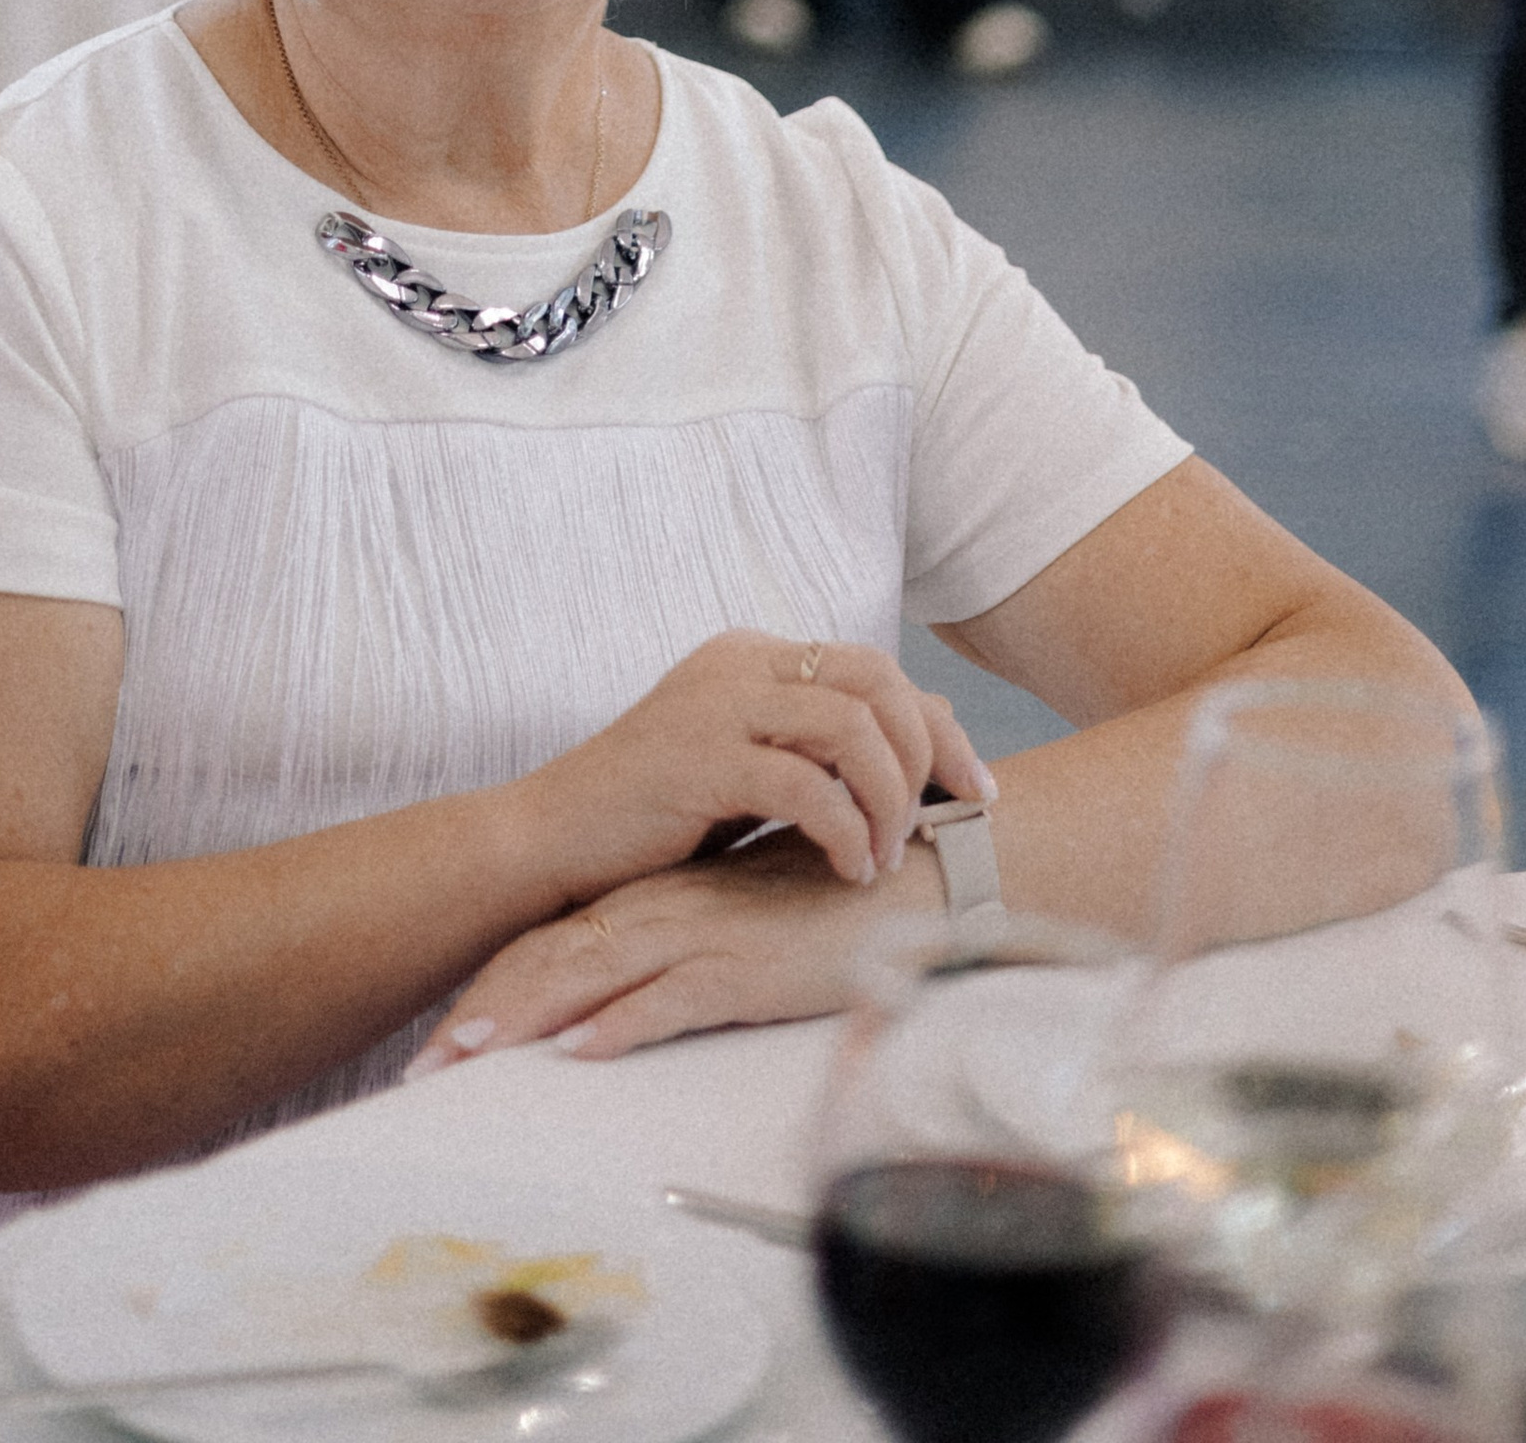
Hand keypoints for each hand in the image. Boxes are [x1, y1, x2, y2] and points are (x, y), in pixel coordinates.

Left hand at [412, 821, 949, 1075]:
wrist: (910, 876)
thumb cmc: (825, 904)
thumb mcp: (736, 920)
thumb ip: (682, 944)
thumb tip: (624, 996)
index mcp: (658, 899)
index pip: (555, 941)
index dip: (493, 986)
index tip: (441, 1038)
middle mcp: (666, 912)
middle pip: (553, 960)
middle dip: (483, 1014)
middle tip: (420, 1067)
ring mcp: (703, 937)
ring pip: (593, 977)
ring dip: (525, 1020)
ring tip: (466, 1059)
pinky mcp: (747, 967)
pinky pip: (672, 999)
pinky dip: (623, 1023)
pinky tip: (581, 1047)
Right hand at [504, 632, 986, 910]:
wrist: (549, 842)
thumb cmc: (651, 821)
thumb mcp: (743, 772)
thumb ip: (808, 755)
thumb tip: (909, 772)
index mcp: (753, 655)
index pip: (877, 667)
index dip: (938, 726)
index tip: (976, 791)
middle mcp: (741, 662)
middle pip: (878, 679)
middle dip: (928, 753)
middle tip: (946, 821)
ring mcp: (719, 703)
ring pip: (853, 726)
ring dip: (890, 797)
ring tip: (886, 856)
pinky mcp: (702, 757)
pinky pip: (808, 784)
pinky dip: (846, 830)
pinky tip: (849, 869)